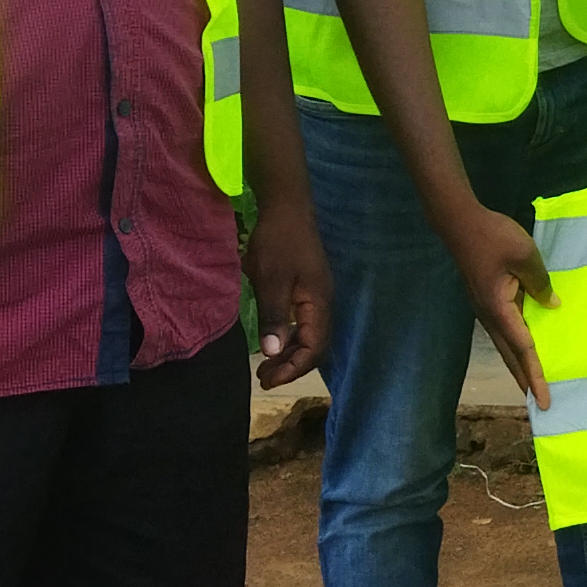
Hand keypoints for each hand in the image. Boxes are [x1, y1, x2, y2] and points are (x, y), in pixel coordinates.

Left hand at [244, 197, 331, 389]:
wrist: (287, 208)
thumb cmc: (278, 242)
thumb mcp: (271, 280)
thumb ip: (273, 316)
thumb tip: (271, 351)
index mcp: (318, 303)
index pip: (313, 348)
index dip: (293, 368)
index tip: (268, 379)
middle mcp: (323, 304)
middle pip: (314, 347)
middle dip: (291, 366)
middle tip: (263, 377)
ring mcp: (317, 296)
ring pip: (309, 336)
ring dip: (289, 354)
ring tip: (265, 365)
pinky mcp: (308, 290)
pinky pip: (303, 323)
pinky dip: (288, 338)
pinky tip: (272, 340)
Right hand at [442, 198, 553, 406]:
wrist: (460, 222)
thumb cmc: (493, 236)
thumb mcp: (525, 256)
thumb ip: (540, 283)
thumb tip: (551, 306)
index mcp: (499, 309)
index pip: (523, 348)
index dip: (535, 374)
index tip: (543, 399)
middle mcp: (490, 316)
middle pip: (510, 355)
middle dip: (525, 380)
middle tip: (538, 404)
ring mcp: (485, 309)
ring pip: (505, 345)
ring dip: (518, 365)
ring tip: (530, 384)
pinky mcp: (485, 300)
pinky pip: (503, 330)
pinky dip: (514, 346)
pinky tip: (523, 347)